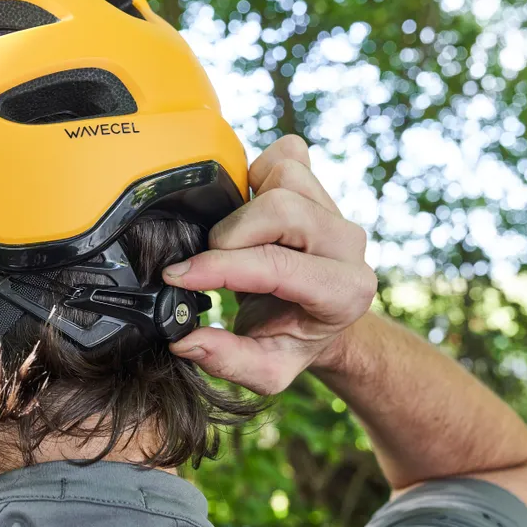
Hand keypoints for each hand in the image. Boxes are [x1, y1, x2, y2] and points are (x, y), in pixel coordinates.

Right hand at [162, 135, 376, 394]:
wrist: (320, 318)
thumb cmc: (290, 338)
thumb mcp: (266, 370)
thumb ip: (227, 360)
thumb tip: (185, 339)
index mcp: (344, 291)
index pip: (276, 266)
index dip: (218, 268)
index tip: (177, 277)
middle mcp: (349, 244)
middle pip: (281, 210)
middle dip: (229, 234)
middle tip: (207, 261)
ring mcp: (336, 209)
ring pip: (283, 177)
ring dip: (243, 206)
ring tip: (230, 240)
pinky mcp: (320, 185)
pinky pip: (286, 156)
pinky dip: (256, 174)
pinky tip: (246, 208)